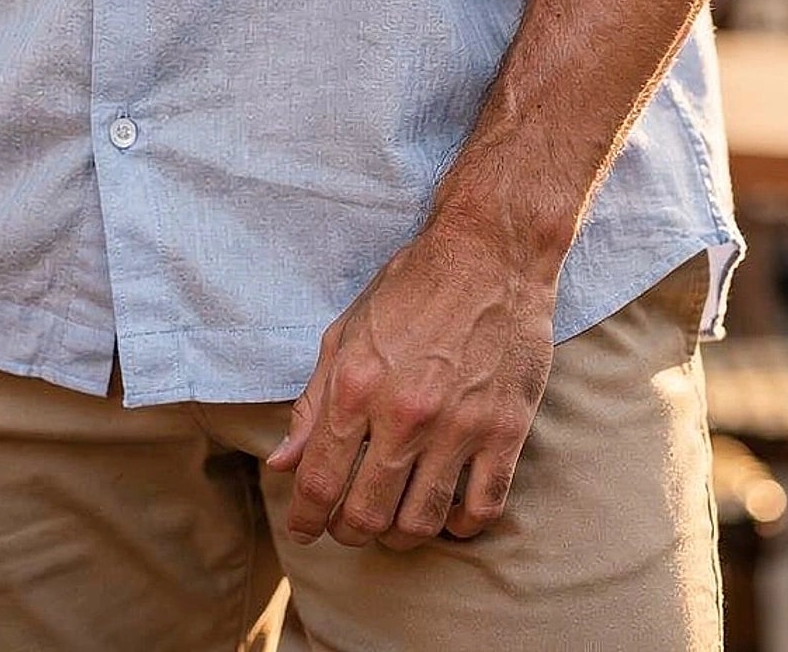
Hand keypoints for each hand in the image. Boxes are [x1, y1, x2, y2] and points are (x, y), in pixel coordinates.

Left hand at [264, 218, 554, 551]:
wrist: (489, 252)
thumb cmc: (411, 287)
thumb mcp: (346, 333)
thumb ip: (312, 403)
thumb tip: (282, 463)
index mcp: (356, 385)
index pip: (319, 482)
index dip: (306, 518)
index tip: (305, 529)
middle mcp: (404, 413)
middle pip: (367, 515)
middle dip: (350, 532)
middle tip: (350, 525)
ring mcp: (459, 425)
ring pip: (422, 523)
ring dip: (401, 535)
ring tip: (394, 521)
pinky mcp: (506, 429)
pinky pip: (482, 509)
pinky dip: (460, 526)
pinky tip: (448, 514)